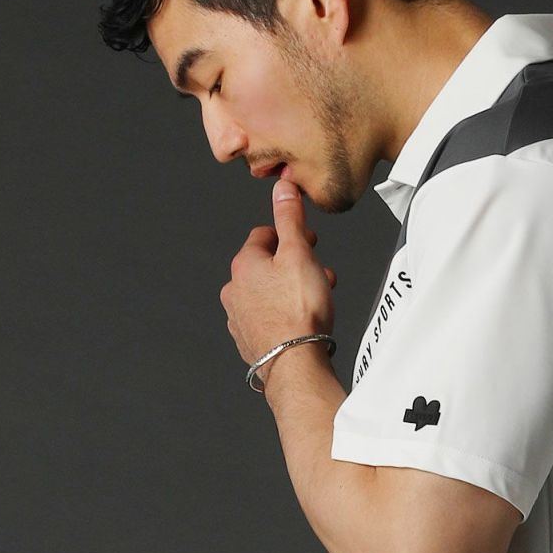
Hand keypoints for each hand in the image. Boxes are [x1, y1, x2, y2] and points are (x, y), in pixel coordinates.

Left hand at [219, 179, 338, 368]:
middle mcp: (234, 290)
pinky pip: (266, 319)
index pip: (263, 235)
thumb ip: (290, 218)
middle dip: (293, 266)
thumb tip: (281, 188)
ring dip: (289, 291)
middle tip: (317, 273)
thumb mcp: (299, 253)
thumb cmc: (298, 312)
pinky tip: (300, 322)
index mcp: (244, 264)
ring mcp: (239, 318)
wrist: (293, 363)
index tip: (308, 241)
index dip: (289, 234)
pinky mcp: (248, 341)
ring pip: (266, 294)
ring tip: (315, 299)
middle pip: (266, 266)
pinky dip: (282, 315)